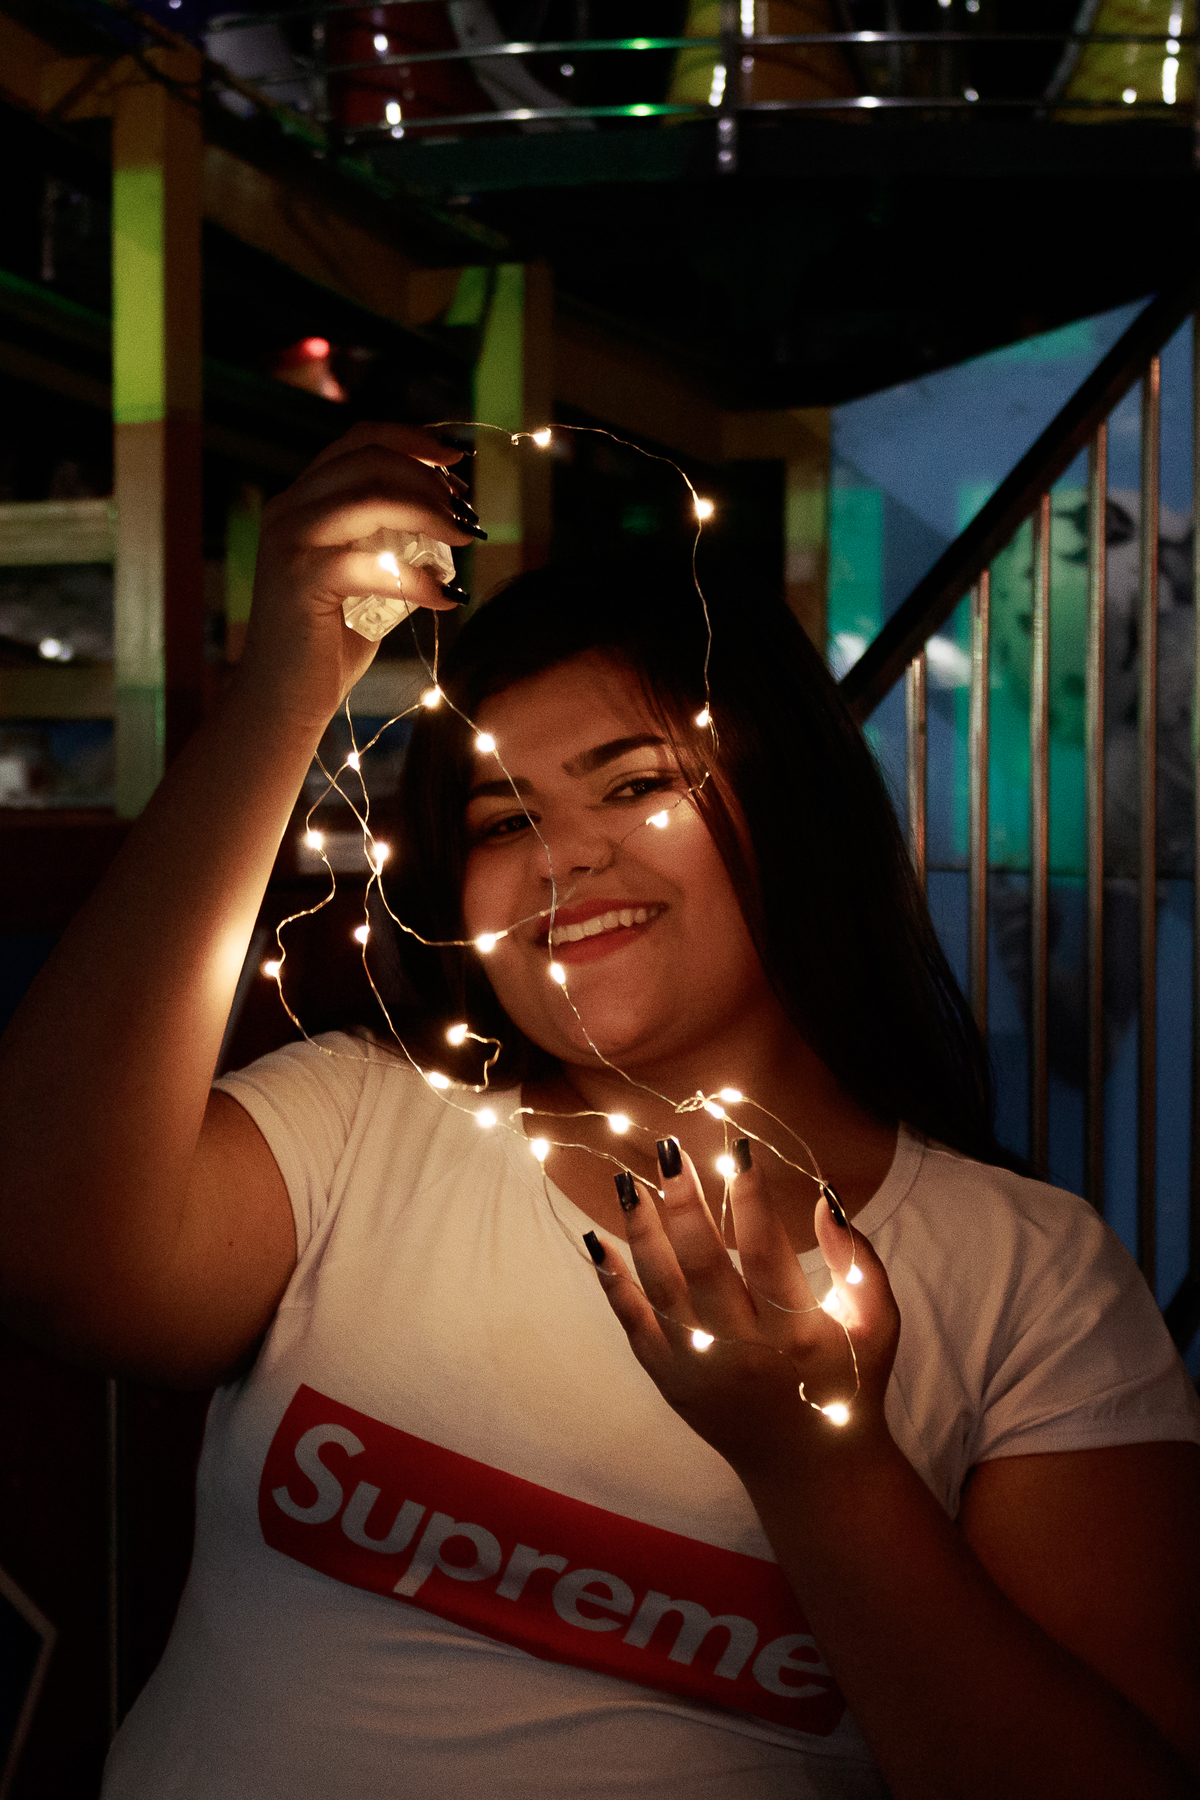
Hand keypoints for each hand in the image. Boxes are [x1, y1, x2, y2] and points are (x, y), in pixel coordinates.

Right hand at [236, 422, 476, 725]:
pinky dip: (418, 577)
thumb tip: (453, 521)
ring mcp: (289, 540)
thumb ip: (393, 542)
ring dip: (429, 513)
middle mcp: (290, 509)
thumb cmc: (330, 642)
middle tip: (466, 516)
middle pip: (371, 460)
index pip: (360, 441)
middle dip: (430, 481)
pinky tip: (445, 598)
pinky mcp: (299, 578)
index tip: (457, 462)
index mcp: (303, 500)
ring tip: (464, 540)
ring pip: (371, 496)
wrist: (281, 700)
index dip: (413, 440)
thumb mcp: (366, 578)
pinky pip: (372, 561)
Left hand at [593, 1147, 899, 1478]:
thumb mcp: (877, 1324)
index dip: (751, 1195)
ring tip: (625, 1181)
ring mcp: (698, 1369)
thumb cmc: (851, 1383)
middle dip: (684, 1201)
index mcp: (797, 1334)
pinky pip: (633, 1324)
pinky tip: (599, 1239)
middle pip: (703, 1263)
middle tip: (668, 1151)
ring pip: (660, 1288)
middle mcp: (742, 1352)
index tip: (737, 1147)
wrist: (811, 1467)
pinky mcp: (670, 1381)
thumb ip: (860, 1260)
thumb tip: (825, 1199)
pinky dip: (614, 1282)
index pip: (766, 1249)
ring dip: (641, 1231)